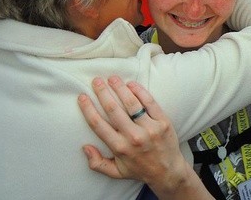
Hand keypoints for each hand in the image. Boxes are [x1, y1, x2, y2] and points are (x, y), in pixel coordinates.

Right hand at [78, 76, 192, 193]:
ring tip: (112, 78)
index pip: (99, 125)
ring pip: (132, 104)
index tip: (82, 96)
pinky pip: (150, 103)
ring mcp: (149, 128)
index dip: (88, 109)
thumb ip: (97, 163)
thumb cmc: (140, 169)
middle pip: (113, 110)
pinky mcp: (163, 122)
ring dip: (120, 88)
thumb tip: (85, 147)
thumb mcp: (116, 172)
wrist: (168, 171)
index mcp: (119, 147)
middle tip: (96, 81)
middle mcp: (133, 137)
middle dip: (103, 93)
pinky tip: (132, 84)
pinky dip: (140, 91)